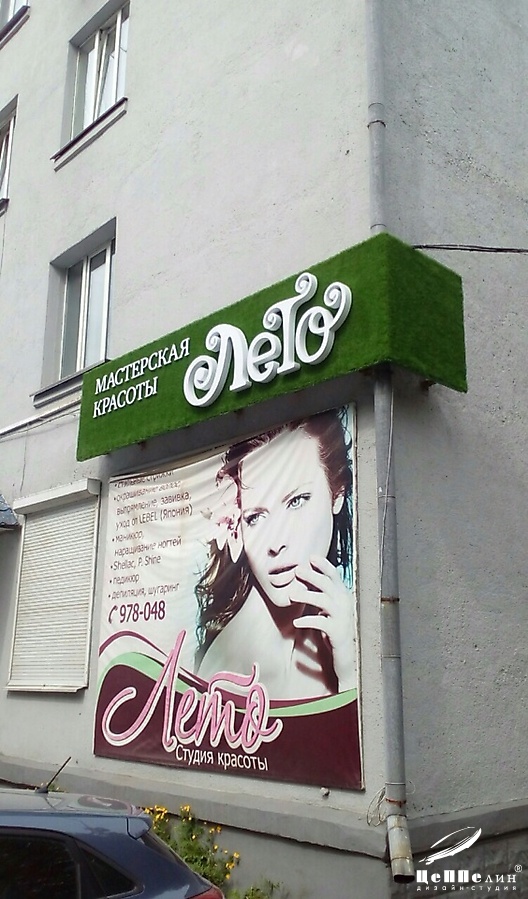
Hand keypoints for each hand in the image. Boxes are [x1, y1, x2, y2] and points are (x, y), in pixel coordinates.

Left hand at [289, 555, 355, 692]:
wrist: (346, 656)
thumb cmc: (334, 629)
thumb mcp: (328, 608)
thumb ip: (320, 594)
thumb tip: (303, 576)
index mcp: (343, 596)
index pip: (335, 576)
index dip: (324, 565)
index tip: (310, 557)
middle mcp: (345, 604)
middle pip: (328, 584)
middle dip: (312, 576)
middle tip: (297, 570)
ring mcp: (342, 618)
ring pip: (325, 601)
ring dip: (307, 596)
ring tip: (292, 596)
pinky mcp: (337, 632)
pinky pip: (321, 623)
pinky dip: (308, 621)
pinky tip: (296, 622)